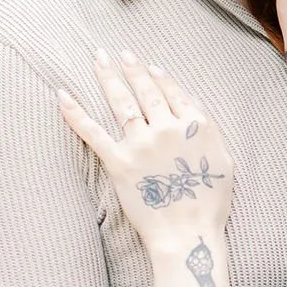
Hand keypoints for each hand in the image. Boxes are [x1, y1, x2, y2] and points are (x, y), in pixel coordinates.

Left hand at [59, 52, 234, 246]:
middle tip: (121, 52)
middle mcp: (167, 128)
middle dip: (132, 68)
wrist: (188, 235)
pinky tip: (63, 95)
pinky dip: (75, 112)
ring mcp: (141, 144)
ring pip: (122, 103)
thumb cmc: (210, 204)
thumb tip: (193, 111)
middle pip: (147, 91)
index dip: (160, 77)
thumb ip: (209, 131)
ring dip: (109, 77)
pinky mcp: (118, 162)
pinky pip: (93, 132)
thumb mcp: (224, 161)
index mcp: (195, 126)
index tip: (150, 65)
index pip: (174, 93)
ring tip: (99, 59)